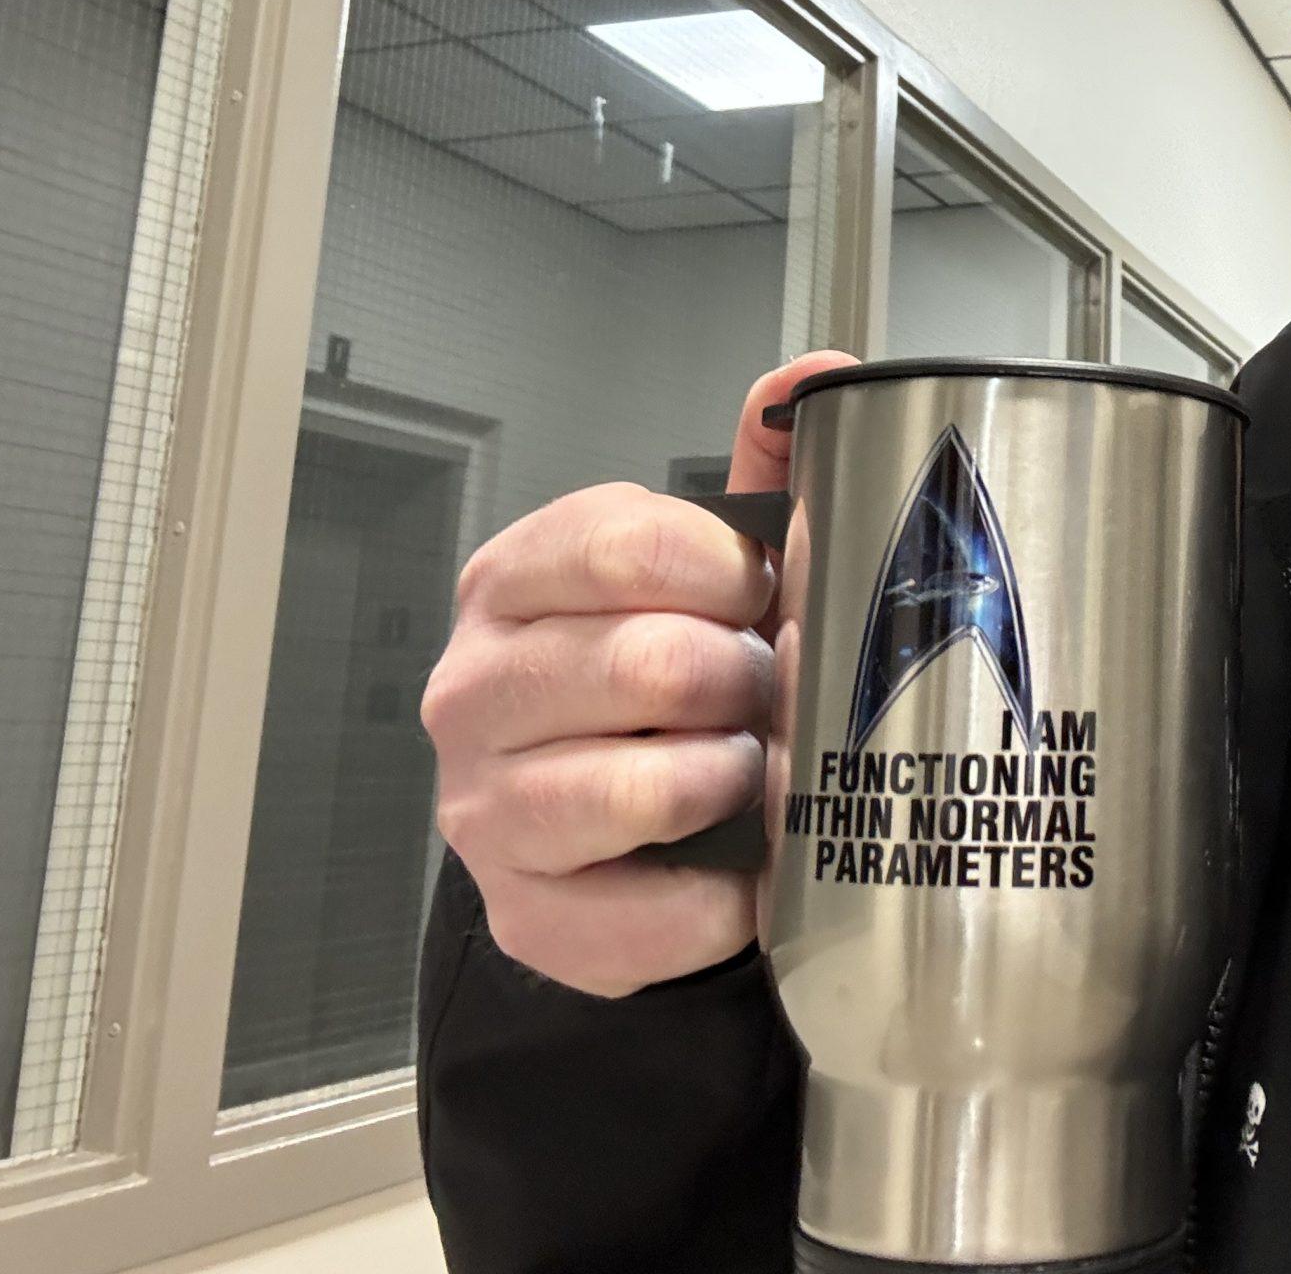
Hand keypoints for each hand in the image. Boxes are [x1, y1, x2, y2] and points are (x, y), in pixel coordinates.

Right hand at [421, 350, 855, 995]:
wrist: (612, 831)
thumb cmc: (668, 680)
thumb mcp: (711, 564)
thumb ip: (766, 465)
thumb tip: (815, 374)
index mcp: (516, 580)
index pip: (626, 545)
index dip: (730, 572)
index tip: (766, 592)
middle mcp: (475, 688)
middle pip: (646, 664)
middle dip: (743, 682)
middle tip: (768, 692)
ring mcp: (486, 808)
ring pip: (639, 788)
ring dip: (731, 782)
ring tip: (750, 771)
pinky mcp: (524, 915)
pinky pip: (648, 915)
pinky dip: (724, 898)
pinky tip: (744, 869)